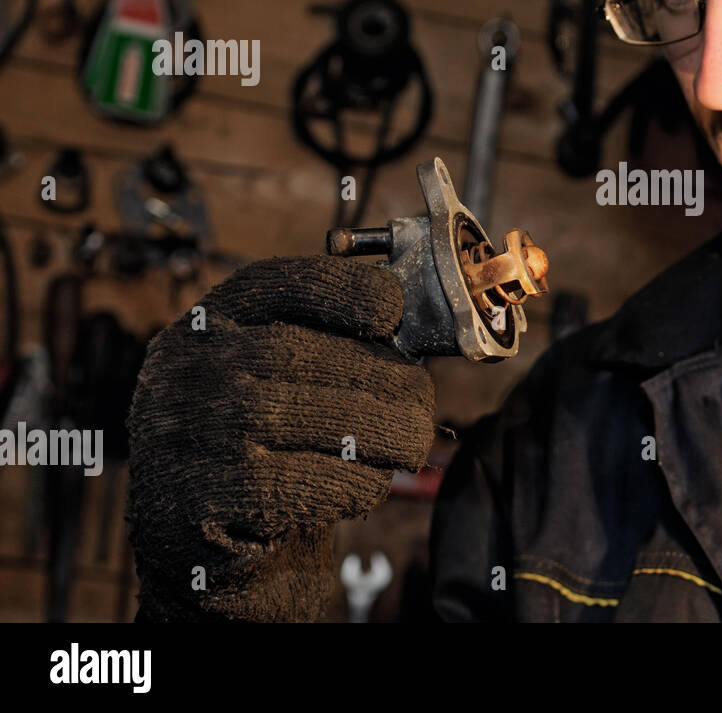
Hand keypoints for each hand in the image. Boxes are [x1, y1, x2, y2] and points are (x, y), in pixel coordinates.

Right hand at [127, 256, 436, 620]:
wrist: (206, 550)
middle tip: (423, 403)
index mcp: (205, 326)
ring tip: (410, 445)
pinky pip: (303, 481)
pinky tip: (364, 488)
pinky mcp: (203, 498)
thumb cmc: (262, 451)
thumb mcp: (280, 384)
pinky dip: (352, 483)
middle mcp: (185, 370)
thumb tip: (408, 332)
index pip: (273, 284)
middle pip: (298, 352)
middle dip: (380, 376)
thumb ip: (324, 349)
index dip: (341, 288)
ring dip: (382, 432)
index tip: (392, 310)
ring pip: (309, 415)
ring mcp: (188, 433)